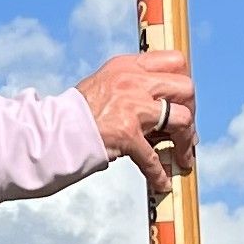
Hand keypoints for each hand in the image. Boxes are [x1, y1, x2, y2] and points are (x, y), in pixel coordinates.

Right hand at [75, 50, 196, 198]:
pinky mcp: (127, 135)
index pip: (174, 61)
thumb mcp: (104, 83)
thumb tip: (161, 102)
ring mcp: (132, 107)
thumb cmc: (77, 113)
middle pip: (186, 88)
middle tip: (186, 128)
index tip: (184, 100)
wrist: (51, 131)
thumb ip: (131, 85)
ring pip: (182, 119)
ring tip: (182, 156)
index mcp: (127, 66)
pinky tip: (161, 182)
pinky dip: (159, 174)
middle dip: (192, 111)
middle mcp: (132, 81)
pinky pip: (154, 158)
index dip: (184, 81)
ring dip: (186, 141)